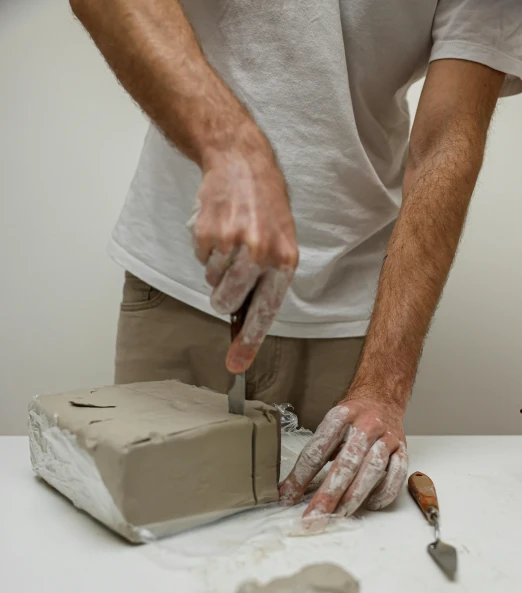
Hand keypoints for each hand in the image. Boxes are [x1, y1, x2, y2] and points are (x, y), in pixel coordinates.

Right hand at [189, 131, 297, 373]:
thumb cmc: (265, 207)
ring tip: (230, 241)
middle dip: (222, 298)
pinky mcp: (208, 234)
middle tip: (227, 279)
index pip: (265, 311)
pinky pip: (200, 261)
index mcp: (285, 260)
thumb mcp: (281, 242)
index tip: (237, 364)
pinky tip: (218, 229)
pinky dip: (205, 251)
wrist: (242, 164)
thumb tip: (244, 324)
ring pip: (212, 282)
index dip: (249, 340)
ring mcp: (232, 243)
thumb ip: (267, 281)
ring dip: (215, 270)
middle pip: (228, 302)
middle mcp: (260, 253)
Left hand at [279, 398, 407, 516]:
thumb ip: (315, 454)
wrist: (382, 398)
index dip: (301, 476)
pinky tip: (370, 504)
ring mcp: (386, 437)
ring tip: (339, 514)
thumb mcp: (330, 427)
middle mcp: (366, 425)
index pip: (318, 450)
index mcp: (341, 416)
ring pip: (372, 468)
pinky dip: (384, 492)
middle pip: (346, 462)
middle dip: (329, 493)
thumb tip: (289, 489)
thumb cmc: (352, 419)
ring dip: (355, 495)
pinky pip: (397, 474)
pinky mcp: (402, 449)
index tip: (288, 497)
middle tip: (315, 515)